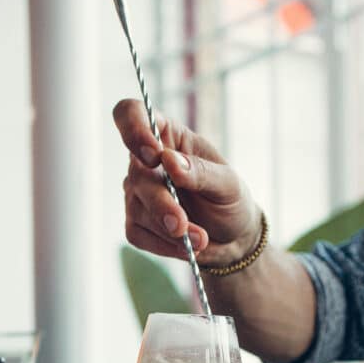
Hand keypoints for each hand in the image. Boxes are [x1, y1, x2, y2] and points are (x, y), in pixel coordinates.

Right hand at [113, 99, 260, 266]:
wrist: (233, 238)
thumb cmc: (230, 200)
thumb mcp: (228, 184)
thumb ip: (201, 172)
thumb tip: (169, 160)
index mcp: (167, 136)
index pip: (130, 114)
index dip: (133, 129)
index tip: (154, 155)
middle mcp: (145, 162)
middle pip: (137, 175)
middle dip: (161, 204)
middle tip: (183, 225)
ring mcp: (137, 193)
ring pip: (138, 209)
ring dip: (169, 230)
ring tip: (200, 240)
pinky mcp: (136, 223)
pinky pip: (139, 234)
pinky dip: (164, 245)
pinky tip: (187, 247)